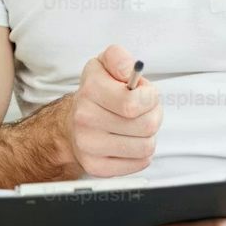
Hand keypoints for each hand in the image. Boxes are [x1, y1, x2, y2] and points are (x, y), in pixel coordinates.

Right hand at [62, 46, 160, 177]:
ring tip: (135, 127)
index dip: (150, 98)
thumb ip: (119, 58)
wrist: (72, 123)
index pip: (133, 104)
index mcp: (89, 91)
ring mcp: (88, 146)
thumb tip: (129, 71)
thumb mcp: (104, 64)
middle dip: (153, 116)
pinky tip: (128, 142)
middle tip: (142, 111)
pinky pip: (139, 163)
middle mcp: (84, 119)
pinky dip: (140, 153)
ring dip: (148, 136)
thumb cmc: (96, 93)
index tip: (145, 94)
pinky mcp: (96, 167)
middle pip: (146, 126)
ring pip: (145, 147)